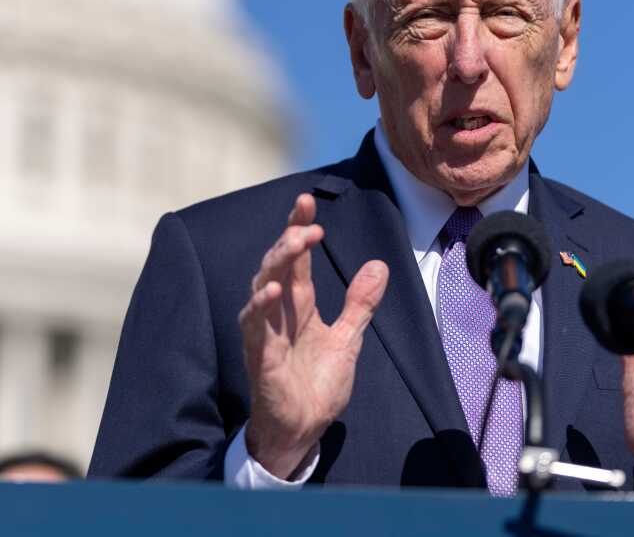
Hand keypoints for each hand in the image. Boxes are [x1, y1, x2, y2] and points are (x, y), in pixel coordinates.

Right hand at [239, 193, 388, 478]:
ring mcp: (265, 333)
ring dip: (277, 263)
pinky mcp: (260, 357)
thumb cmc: (316, 385)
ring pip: (261, 287)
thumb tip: (378, 265)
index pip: (297, 259)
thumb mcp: (347, 338)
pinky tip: (271, 290)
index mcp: (298, 305)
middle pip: (277, 265)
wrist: (303, 430)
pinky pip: (254, 327)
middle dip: (289, 239)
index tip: (306, 201)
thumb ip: (360, 303)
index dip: (299, 229)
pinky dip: (260, 307)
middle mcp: (277, 313)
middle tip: (309, 224)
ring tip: (294, 242)